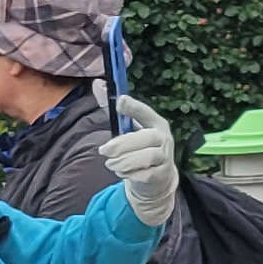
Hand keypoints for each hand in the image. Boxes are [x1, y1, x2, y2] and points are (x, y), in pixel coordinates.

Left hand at [101, 93, 179, 225]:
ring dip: (124, 161)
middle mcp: (164, 138)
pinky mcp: (162, 174)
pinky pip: (145, 174)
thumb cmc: (139, 148)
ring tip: (111, 163)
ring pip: (146, 157)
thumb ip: (112, 109)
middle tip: (103, 150)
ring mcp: (165, 157)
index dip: (134, 107)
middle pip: (146, 138)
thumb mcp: (127, 128)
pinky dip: (131, 174)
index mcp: (156, 123)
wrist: (157, 178)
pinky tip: (123, 172)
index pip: (146, 113)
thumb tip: (97, 84)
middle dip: (122, 144)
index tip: (121, 101)